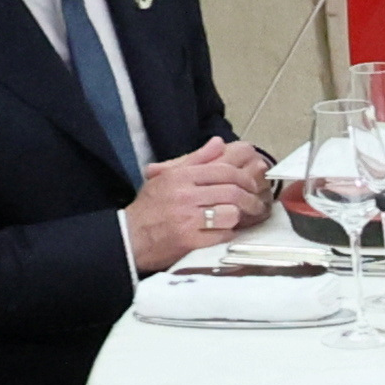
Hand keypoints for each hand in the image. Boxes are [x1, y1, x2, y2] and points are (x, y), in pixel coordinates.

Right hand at [121, 136, 268, 273]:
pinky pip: (222, 235)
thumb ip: (196, 159)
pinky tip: (225, 232)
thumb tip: (219, 142)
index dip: (244, 177)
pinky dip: (228, 234)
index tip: (251, 184)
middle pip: (232, 191)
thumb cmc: (149, 208)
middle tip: (255, 204)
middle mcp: (185, 196)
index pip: (224, 170)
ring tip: (239, 218)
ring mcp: (188, 220)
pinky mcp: (190, 242)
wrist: (129, 237)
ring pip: (231, 213)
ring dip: (238, 217)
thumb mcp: (167, 177)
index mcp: (181, 177)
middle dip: (250, 198)